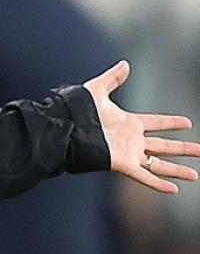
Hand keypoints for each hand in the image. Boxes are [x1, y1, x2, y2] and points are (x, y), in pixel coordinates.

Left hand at [85, 61, 199, 192]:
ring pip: (159, 163)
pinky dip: (158, 183)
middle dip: (183, 148)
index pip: (156, 122)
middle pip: (163, 146)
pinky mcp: (122, 164)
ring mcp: (128, 153)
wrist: (66, 128)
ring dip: (177, 169)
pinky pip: (144, 176)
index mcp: (128, 123)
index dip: (171, 122)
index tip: (188, 122)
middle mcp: (131, 140)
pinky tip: (174, 190)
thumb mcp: (97, 90)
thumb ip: (113, 78)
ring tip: (195, 174)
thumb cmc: (77, 111)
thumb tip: (125, 64)